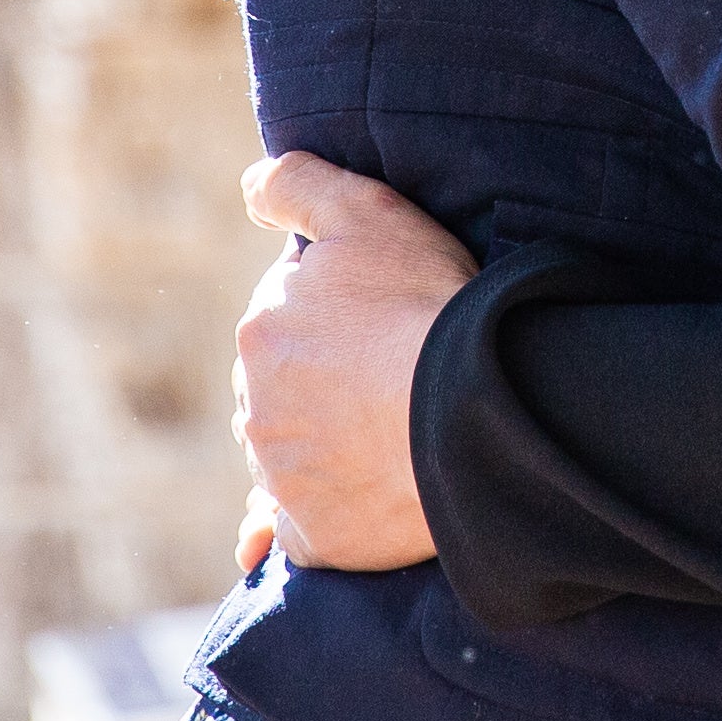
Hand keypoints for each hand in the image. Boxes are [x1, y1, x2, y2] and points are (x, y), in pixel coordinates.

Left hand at [230, 154, 479, 572]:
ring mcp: (283, 478)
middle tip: (391, 377)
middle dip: (324, 382)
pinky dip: (305, 521)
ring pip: (292, 455)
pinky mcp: (314, 536)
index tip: (387, 319)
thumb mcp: (364, 212)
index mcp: (261, 332)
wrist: (471, 411)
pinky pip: (297, 530)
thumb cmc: (424, 305)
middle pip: (286, 389)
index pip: (291, 318)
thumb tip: (250, 190)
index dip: (342, 314)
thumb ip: (295, 184)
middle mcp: (256, 409)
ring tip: (387, 436)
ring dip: (323, 446)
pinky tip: (328, 513)